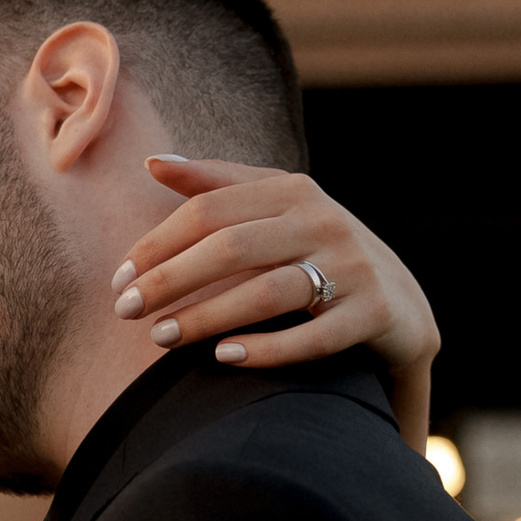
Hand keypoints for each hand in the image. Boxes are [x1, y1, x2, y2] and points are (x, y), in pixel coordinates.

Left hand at [111, 157, 439, 444]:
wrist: (402, 304)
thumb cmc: (318, 253)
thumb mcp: (277, 209)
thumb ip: (218, 185)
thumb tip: (152, 163)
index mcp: (293, 191)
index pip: (210, 210)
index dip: (158, 244)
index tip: (119, 278)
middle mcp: (325, 221)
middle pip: (232, 247)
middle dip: (171, 280)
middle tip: (126, 311)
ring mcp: (353, 267)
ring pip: (269, 291)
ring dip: (207, 316)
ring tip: (161, 338)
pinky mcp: (373, 313)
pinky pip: (315, 336)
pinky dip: (268, 348)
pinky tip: (224, 358)